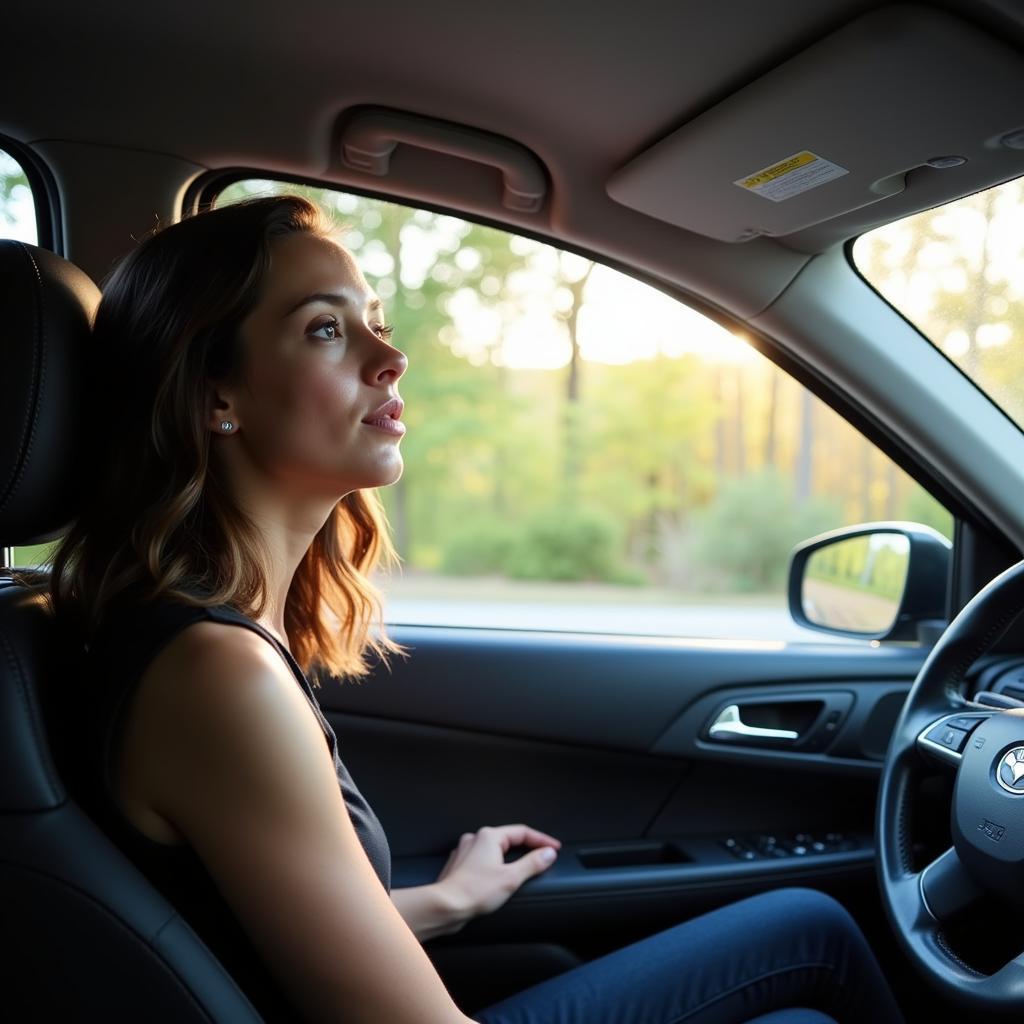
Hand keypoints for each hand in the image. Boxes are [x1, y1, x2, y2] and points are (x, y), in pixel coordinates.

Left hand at [434, 823, 561, 923]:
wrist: (446, 906)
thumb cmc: (474, 891)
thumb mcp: (511, 878)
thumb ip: (533, 863)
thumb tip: (548, 853)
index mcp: (489, 836)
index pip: (522, 832)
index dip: (541, 840)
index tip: (554, 848)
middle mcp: (475, 839)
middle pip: (508, 839)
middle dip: (526, 847)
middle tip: (542, 856)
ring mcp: (465, 851)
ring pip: (494, 849)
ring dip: (510, 856)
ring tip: (522, 866)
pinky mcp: (460, 865)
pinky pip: (483, 859)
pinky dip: (495, 864)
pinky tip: (498, 876)